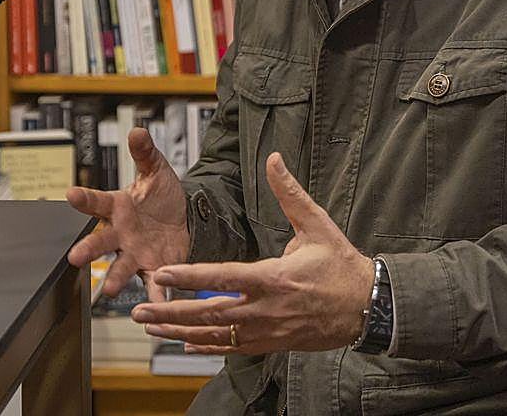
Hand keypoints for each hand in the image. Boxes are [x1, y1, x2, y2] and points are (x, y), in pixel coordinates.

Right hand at [66, 127, 189, 299]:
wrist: (183, 218)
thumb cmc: (160, 195)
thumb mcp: (156, 170)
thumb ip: (145, 153)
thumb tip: (137, 131)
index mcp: (117, 208)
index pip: (96, 201)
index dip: (83, 198)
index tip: (71, 193)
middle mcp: (121, 234)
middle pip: (100, 242)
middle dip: (87, 249)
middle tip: (74, 257)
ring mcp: (135, 254)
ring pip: (121, 268)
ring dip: (114, 279)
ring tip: (108, 291)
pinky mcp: (154, 269)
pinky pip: (153, 284)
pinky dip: (155, 295)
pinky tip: (156, 306)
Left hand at [129, 152, 374, 353]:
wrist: (367, 305)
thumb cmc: (341, 265)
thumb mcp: (318, 224)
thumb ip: (290, 193)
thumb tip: (274, 160)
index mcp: (274, 277)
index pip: (222, 278)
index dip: (190, 276)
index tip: (163, 274)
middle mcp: (267, 308)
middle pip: (210, 314)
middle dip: (171, 312)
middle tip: (140, 310)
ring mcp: (269, 330)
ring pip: (216, 335)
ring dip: (181, 331)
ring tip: (152, 326)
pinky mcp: (274, 343)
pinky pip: (234, 347)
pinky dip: (208, 346)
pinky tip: (186, 343)